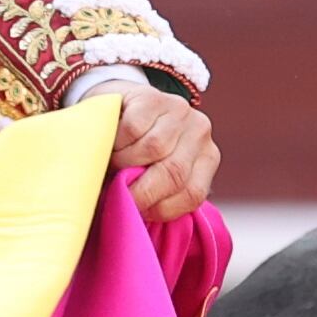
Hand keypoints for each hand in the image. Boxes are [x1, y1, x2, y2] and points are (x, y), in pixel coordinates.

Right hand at [107, 83, 217, 222]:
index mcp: (207, 158)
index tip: (135, 212)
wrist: (117, 104)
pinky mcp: (152, 97)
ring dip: (123, 163)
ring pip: (153, 149)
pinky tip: (109, 141)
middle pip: (174, 173)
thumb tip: (136, 219)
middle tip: (114, 197)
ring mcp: (179, 111)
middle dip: (140, 192)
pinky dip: (115, 142)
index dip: (161, 209)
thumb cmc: (135, 149)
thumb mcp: (154, 172)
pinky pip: (132, 128)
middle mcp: (199, 132)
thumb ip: (157, 193)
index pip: (192, 194)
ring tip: (110, 165)